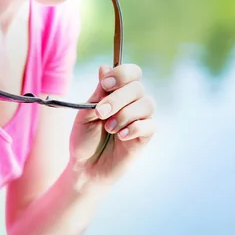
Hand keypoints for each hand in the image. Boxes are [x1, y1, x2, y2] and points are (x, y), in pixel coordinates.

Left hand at [69, 64, 155, 185]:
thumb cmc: (84, 139)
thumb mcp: (86, 113)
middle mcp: (132, 102)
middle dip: (118, 99)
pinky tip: (121, 137)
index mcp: (118, 92)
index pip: (132, 73)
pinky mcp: (145, 136)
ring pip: (147, 104)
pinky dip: (134, 128)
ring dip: (125, 115)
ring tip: (109, 129)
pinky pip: (150, 125)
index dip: (122, 74)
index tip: (105, 85)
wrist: (85, 167)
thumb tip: (105, 67)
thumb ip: (98, 92)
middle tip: (100, 113)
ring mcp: (141, 119)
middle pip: (138, 87)